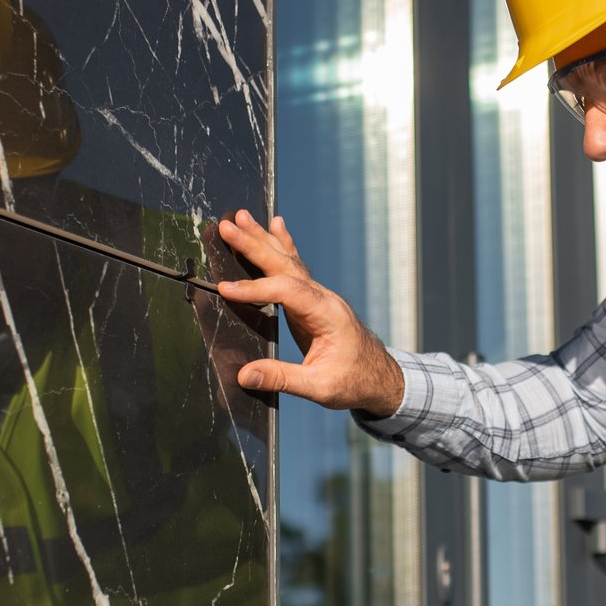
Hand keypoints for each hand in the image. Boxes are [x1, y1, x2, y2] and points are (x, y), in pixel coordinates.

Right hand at [214, 210, 405, 415]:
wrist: (379, 377)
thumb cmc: (354, 381)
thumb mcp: (320, 387)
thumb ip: (282, 379)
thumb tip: (244, 375)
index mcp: (327, 314)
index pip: (287, 292)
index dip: (255, 289)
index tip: (226, 289)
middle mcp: (323, 298)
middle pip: (285, 265)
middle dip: (254, 244)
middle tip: (227, 226)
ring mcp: (319, 296)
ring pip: (288, 261)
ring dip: (263, 239)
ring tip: (241, 217)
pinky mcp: (313, 301)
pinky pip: (295, 267)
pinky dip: (283, 245)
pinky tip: (275, 225)